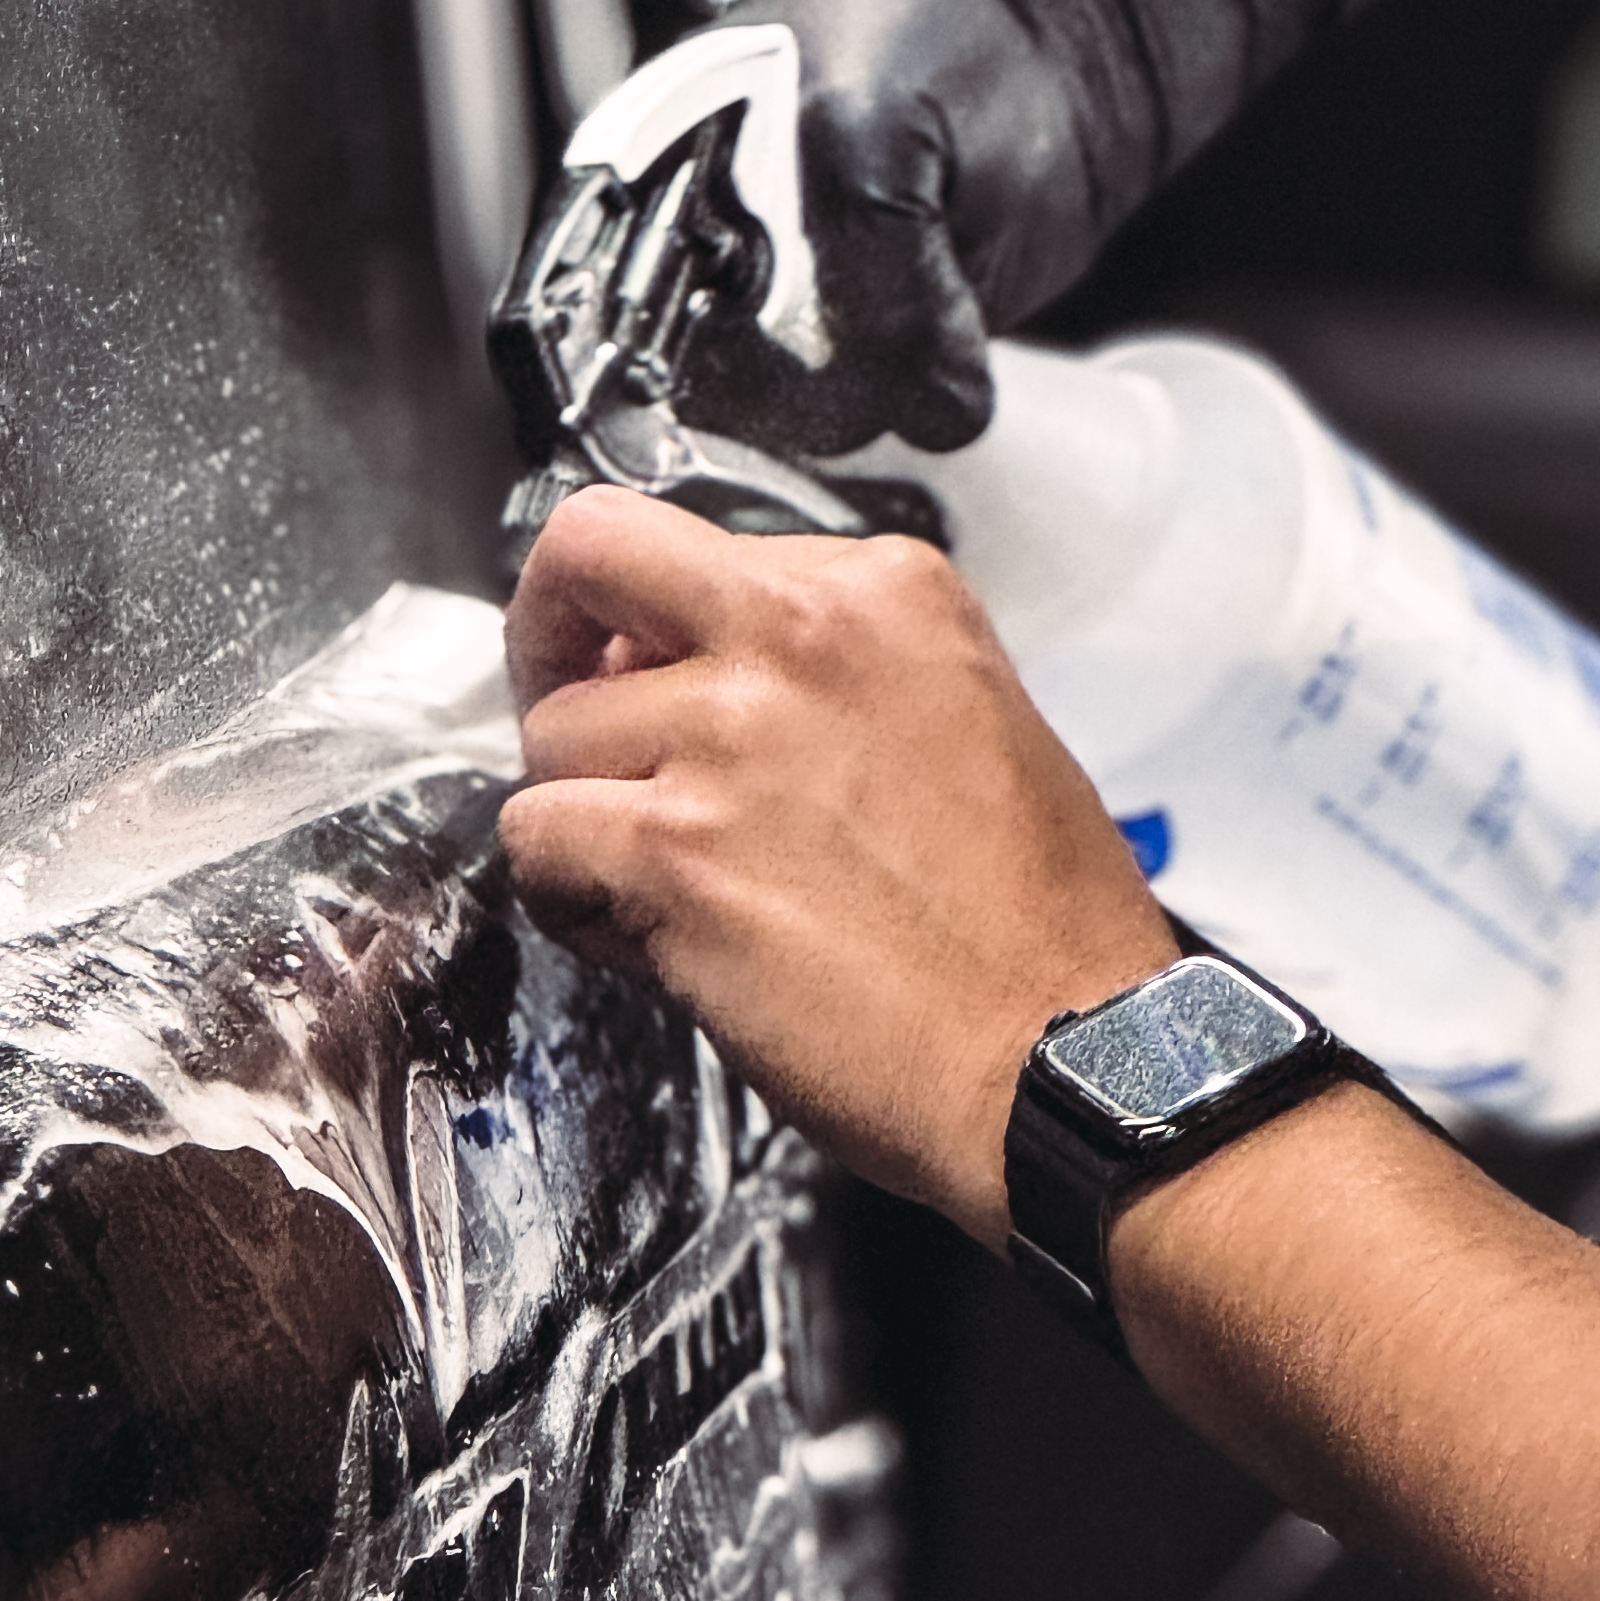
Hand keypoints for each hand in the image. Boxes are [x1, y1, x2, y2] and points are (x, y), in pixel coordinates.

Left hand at [499, 490, 1179, 1238]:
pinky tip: (636, 930)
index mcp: (885, 592)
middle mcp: (802, 637)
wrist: (1062, 1053)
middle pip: (589, 558)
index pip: (693, 547)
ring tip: (647, 872)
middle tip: (561, 694)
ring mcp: (730, 738)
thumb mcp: (969, 717)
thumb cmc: (1034, 922)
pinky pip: (536, 843)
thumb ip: (836, 670)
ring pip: (549, 732)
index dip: (652, 621)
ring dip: (578, 806)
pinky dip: (565, 895)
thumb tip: (705, 677)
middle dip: (550, 629)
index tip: (645, 663)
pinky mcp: (674, 853)